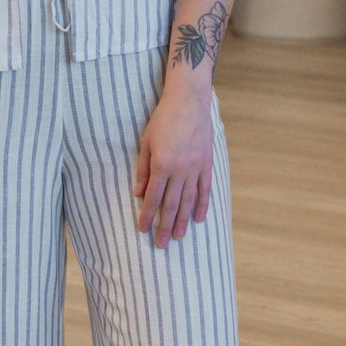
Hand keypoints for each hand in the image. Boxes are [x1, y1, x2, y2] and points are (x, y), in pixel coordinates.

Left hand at [133, 92, 213, 247]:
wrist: (188, 101)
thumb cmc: (162, 119)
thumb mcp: (145, 142)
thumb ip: (142, 169)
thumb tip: (138, 193)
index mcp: (161, 165)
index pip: (152, 198)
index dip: (147, 215)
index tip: (143, 229)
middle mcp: (180, 170)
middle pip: (171, 204)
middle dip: (164, 226)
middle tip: (161, 244)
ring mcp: (195, 168)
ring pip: (189, 201)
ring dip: (182, 220)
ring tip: (178, 237)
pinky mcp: (207, 163)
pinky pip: (205, 189)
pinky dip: (202, 205)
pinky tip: (199, 218)